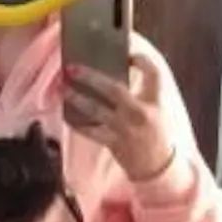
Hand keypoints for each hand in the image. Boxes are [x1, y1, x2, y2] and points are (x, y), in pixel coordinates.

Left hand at [64, 55, 176, 181]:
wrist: (158, 167)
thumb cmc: (154, 133)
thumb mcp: (156, 110)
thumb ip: (140, 93)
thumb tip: (113, 70)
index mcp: (156, 102)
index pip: (153, 73)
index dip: (141, 60)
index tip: (128, 53)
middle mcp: (141, 113)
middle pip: (115, 89)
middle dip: (91, 77)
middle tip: (72, 68)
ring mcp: (126, 129)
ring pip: (96, 110)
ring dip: (77, 98)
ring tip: (63, 88)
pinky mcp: (114, 142)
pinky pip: (90, 130)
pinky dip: (77, 122)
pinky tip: (66, 114)